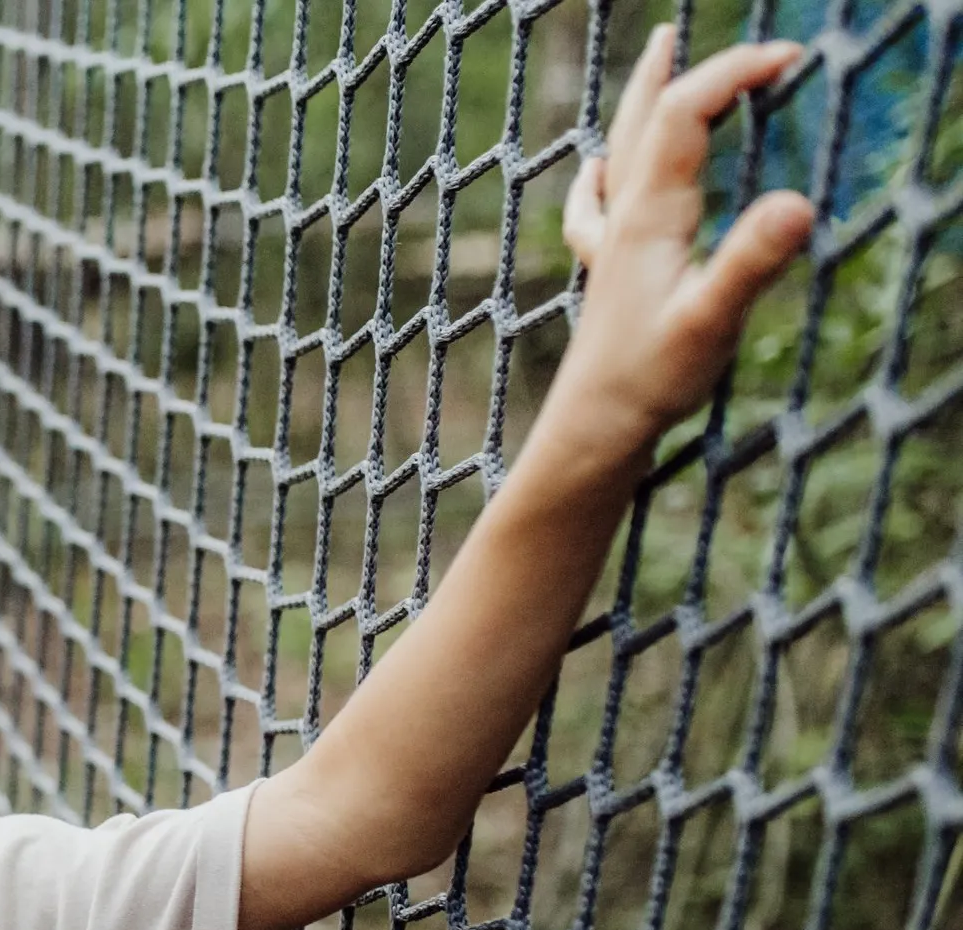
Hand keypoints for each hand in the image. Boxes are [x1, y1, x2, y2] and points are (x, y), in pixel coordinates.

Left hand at [551, 26, 816, 456]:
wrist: (593, 427)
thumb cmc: (651, 378)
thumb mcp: (714, 320)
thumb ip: (753, 262)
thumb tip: (801, 203)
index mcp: (650, 215)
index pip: (685, 115)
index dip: (732, 74)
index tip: (789, 58)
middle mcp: (624, 218)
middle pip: (642, 120)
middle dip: (672, 72)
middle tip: (684, 31)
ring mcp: (611, 244)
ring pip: (621, 151)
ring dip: (640, 103)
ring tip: (654, 66)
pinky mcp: (607, 273)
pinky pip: (598, 203)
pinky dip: (605, 171)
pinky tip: (598, 171)